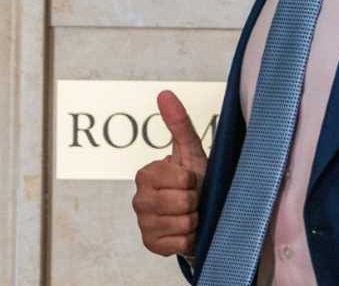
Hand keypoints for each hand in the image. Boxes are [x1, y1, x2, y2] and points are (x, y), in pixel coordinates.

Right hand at [132, 90, 208, 256]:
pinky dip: (189, 238)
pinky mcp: (151, 245)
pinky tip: (186, 231)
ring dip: (194, 219)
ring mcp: (143, 224)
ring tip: (191, 213)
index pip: (181, 178)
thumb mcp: (190, 152)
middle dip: (195, 201)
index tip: (191, 179)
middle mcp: (139, 199)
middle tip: (193, 198)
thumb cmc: (196, 180)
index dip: (193, 180)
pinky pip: (180, 243)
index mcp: (146, 174)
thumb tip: (164, 93)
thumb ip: (178, 124)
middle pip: (182, 202)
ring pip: (183, 223)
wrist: (200, 212)